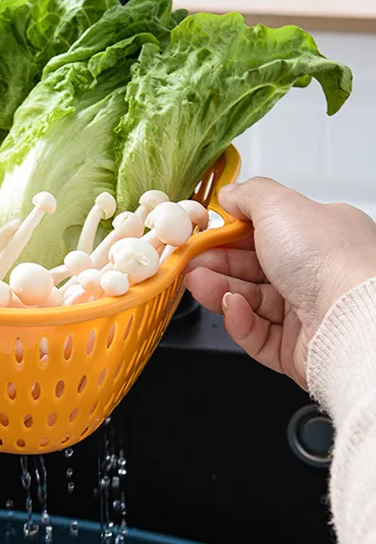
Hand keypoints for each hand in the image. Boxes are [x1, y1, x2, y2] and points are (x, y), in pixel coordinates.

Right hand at [184, 177, 375, 388]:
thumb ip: (248, 194)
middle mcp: (317, 273)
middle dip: (216, 263)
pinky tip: (231, 306)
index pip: (264, 232)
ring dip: (219, 289)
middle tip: (191, 261)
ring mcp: (307, 312)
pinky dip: (239, 320)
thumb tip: (229, 194)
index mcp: (320, 236)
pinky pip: (256, 333)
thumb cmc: (328, 259)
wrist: (352, 320)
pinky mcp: (296, 349)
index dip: (229, 232)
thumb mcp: (279, 204)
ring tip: (199, 283)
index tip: (202, 233)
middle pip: (251, 267)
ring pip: (249, 300)